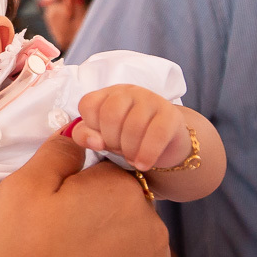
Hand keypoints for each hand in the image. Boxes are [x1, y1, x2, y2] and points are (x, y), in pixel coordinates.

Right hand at [0, 132, 201, 256]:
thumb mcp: (21, 188)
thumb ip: (58, 152)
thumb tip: (79, 134)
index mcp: (119, 190)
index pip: (108, 173)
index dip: (79, 189)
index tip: (57, 211)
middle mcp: (152, 227)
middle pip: (130, 211)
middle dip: (103, 221)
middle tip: (60, 246)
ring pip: (148, 252)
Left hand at [72, 85, 191, 170]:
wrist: (164, 145)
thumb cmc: (126, 138)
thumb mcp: (101, 137)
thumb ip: (85, 136)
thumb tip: (95, 142)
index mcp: (108, 94)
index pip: (88, 104)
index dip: (91, 128)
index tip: (101, 140)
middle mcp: (129, 91)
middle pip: (111, 115)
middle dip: (111, 140)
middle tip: (118, 151)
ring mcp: (151, 99)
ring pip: (134, 125)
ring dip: (129, 150)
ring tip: (131, 159)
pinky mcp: (171, 114)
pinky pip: (157, 134)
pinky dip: (147, 154)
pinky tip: (142, 164)